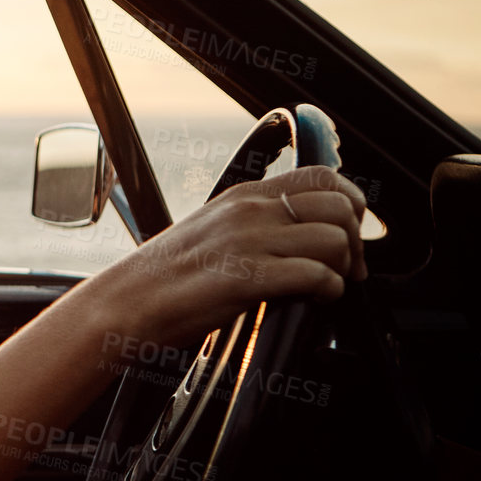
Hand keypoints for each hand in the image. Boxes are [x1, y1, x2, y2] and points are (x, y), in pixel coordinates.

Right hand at [78, 165, 367, 351]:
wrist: (125, 304)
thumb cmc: (164, 278)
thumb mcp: (213, 232)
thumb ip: (255, 225)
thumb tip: (300, 236)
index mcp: (243, 195)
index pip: (323, 176)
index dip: (350, 205)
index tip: (348, 235)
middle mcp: (248, 210)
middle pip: (340, 205)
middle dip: (355, 241)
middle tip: (347, 270)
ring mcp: (247, 241)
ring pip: (335, 239)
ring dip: (343, 269)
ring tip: (325, 287)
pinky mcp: (246, 277)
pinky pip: (316, 275)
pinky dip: (328, 292)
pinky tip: (313, 301)